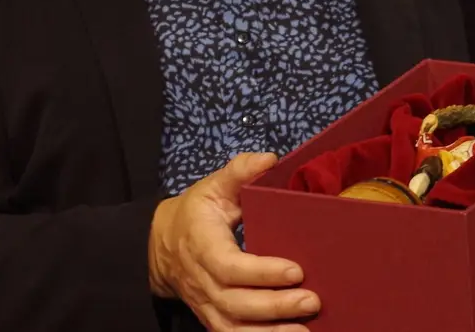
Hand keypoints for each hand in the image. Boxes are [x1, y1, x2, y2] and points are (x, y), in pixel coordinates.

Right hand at [149, 152, 320, 331]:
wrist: (161, 246)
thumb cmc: (194, 215)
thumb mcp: (212, 187)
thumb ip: (239, 172)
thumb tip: (269, 160)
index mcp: (202, 246)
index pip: (229, 266)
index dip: (261, 273)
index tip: (296, 270)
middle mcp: (202, 282)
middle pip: (236, 304)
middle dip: (275, 306)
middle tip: (312, 300)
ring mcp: (207, 305)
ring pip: (234, 328)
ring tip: (306, 330)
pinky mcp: (213, 318)